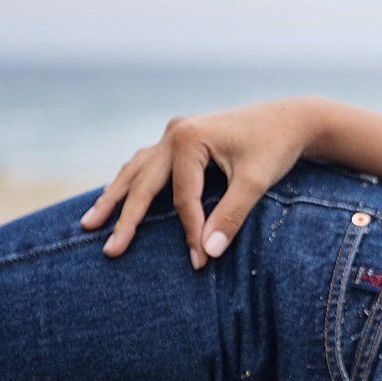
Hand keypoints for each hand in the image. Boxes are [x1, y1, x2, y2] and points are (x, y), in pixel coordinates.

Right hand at [78, 96, 320, 268]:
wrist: (291, 119)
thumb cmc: (275, 148)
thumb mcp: (256, 183)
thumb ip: (231, 216)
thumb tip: (210, 252)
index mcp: (189, 139)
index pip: (183, 197)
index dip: (190, 231)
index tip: (199, 262)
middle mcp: (174, 132)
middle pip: (143, 183)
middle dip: (124, 218)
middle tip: (109, 250)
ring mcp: (174, 132)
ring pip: (136, 169)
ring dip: (115, 197)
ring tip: (90, 223)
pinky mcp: (180, 137)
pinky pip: (147, 163)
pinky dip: (132, 182)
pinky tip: (119, 197)